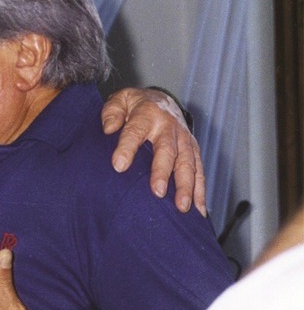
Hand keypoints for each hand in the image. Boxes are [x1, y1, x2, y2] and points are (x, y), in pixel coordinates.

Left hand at [102, 87, 205, 215]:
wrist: (162, 99)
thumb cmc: (136, 105)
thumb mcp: (120, 100)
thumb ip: (112, 112)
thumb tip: (108, 129)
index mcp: (147, 113)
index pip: (135, 131)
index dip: (127, 148)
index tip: (118, 166)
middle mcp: (168, 126)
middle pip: (167, 150)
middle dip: (163, 172)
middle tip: (157, 192)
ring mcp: (184, 139)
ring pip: (188, 163)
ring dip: (186, 186)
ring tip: (181, 207)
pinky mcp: (193, 149)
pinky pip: (199, 170)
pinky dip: (200, 191)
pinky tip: (199, 210)